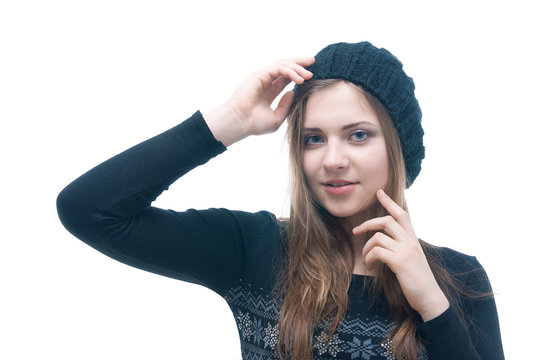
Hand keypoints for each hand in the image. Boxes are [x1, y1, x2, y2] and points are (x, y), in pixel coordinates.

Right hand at [204, 58, 314, 145]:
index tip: (311, 74)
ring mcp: (262, 77)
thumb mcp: (276, 118)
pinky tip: (299, 78)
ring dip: (297, 67)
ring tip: (309, 74)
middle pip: (285, 67)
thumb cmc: (254, 124)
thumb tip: (293, 92)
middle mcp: (265, 82)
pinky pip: (279, 68)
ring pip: (283, 65)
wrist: (239, 123)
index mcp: (269, 91)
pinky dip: (290, 71)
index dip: (298, 74)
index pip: (286, 78)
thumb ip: (286, 106)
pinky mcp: (260, 75)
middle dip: (300, 64)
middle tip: (314, 62)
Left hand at [352, 189, 449, 321]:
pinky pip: (377, 251)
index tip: (379, 192)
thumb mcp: (411, 258)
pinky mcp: (400, 262)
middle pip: (387, 220)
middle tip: (355, 230)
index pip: (402, 214)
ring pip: (378, 236)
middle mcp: (410, 241)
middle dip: (368, 223)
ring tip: (366, 258)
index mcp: (413, 239)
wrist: (430, 298)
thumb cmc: (418, 279)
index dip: (389, 202)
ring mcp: (405, 251)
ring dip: (366, 247)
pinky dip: (369, 257)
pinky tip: (369, 266)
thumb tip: (385, 240)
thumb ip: (401, 246)